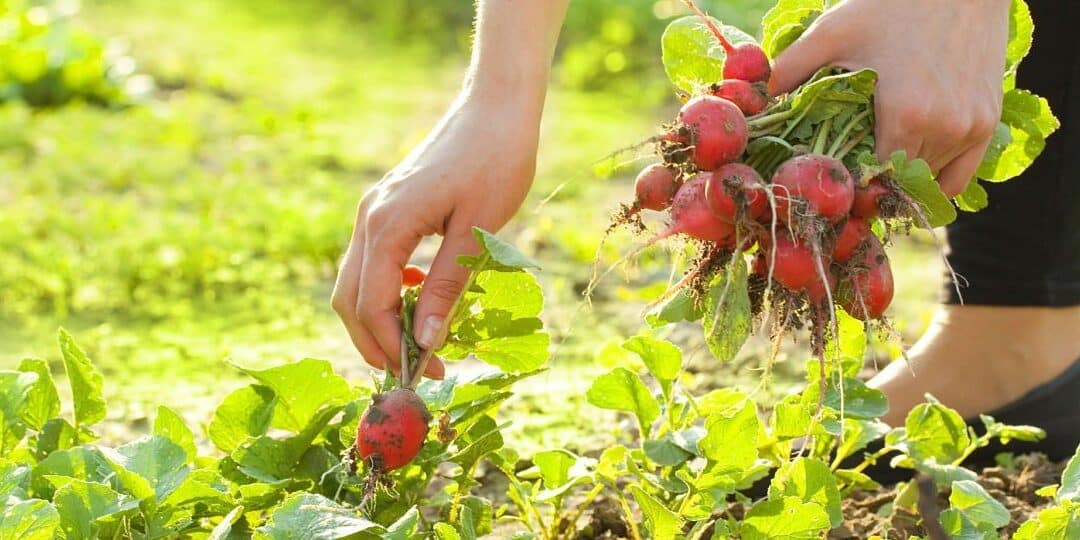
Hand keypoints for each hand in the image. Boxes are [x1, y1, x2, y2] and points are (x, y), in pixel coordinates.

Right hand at [331, 94, 540, 378]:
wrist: (496, 108)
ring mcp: (374, 210)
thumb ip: (447, 286)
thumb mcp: (477, 231)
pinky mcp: (387, 206)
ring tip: (419, 343)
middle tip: (417, 371)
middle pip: (350, 299)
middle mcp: (370, 218)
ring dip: (379, 319)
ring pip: (355, 281)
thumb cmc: (496, 162)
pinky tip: (421, 296)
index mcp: (388, 225)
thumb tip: (425, 341)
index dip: (393, 346)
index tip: (426, 374)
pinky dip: (387, 290)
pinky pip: (372, 261)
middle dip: (376, 342)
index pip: (373, 304)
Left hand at [769, 0, 1009, 195]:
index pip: (870, 181)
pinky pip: (958, 179)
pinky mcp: (986, 124)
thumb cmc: (892, 5)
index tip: (825, 182)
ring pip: (926, 184)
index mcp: (906, 116)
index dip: (845, 186)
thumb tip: (749, 103)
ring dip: (897, 185)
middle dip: (866, 187)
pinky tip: (904, 177)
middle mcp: (944, 130)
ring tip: (868, 173)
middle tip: (840, 181)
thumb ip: (789, 71)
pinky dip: (932, 184)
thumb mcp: (832, 34)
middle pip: (895, 185)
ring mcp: (970, 129)